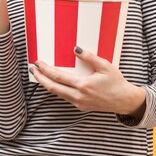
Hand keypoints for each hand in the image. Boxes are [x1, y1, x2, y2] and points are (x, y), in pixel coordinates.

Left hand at [30, 47, 145, 116]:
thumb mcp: (105, 66)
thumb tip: (76, 49)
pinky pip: (65, 97)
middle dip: (40, 79)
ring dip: (47, 84)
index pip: (58, 77)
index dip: (46, 70)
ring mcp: (79, 103)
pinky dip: (56, 89)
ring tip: (39, 75)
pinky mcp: (81, 106)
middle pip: (53, 88)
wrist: (124, 101)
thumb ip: (89, 57)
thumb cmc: (116, 82)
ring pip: (58, 94)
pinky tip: (54, 83)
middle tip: (32, 70)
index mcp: (83, 85)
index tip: (37, 63)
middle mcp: (78, 96)